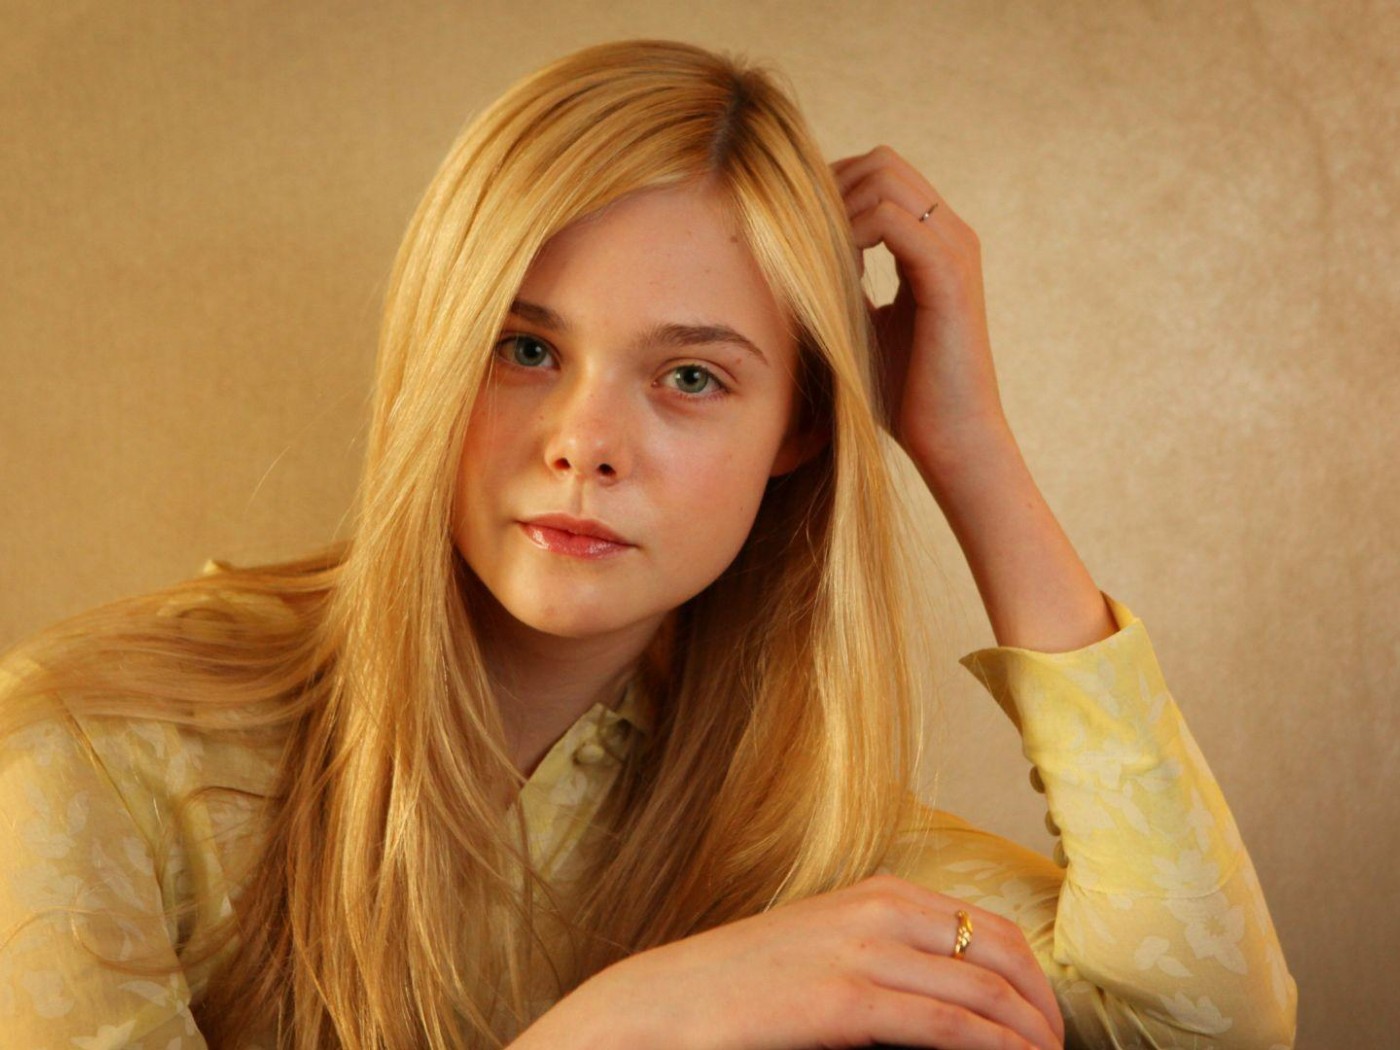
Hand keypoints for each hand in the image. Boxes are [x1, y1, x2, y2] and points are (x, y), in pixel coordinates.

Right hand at [512, 874, 1063, 1049]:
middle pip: (997, 953)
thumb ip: (883, 955)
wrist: (666, 1002)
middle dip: (1040, 1006)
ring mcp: (863, 952)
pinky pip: (945, 1023)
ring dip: (1025, 1033)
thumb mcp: (823, 949)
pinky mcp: (846, 999)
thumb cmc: (742, 984)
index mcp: (877, 892)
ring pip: (981, 991)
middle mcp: (879, 910)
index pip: (986, 925)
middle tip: (1055, 1047)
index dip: (1030, 976)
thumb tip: (943, 992)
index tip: (1044, 1019)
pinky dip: (992, 1046)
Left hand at [831, 146, 1010, 472]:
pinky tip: (841, 280)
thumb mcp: (860, 327)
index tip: (802, 241)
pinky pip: (891, 220)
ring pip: (884, 178)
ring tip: (824, 267)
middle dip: (830, 194)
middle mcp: (950, 234)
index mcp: (933, 242)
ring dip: (837, 214)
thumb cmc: (905, 394)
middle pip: (880, 162)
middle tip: (806, 248)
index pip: (878, 173)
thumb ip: (839, 286)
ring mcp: (954, 250)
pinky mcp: (949, 276)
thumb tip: (786, 263)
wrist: (951, 440)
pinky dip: (853, 238)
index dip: (831, 192)